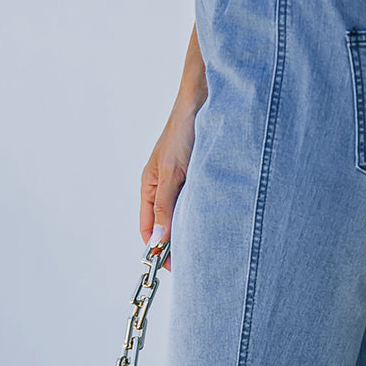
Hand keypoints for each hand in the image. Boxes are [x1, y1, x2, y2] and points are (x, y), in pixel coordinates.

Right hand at [140, 27, 206, 268]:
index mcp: (149, 186)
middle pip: (166, 227)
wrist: (207, 98)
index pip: (148, 230)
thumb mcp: (173, 172)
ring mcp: (183, 184)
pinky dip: (206, 217)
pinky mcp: (201, 178)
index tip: (172, 267)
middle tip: (195, 265)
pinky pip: (201, 205)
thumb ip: (165, 207)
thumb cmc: (185, 130)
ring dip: (193, 232)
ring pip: (185, 218)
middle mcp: (164, 188)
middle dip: (177, 246)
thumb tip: (157, 242)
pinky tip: (218, 227)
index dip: (158, 250)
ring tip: (208, 250)